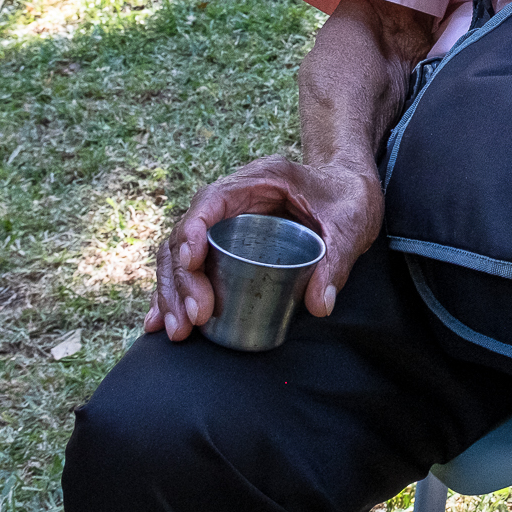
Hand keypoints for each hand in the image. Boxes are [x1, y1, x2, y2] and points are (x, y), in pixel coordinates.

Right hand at [145, 156, 381, 341]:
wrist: (351, 188)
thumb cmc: (349, 197)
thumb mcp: (351, 225)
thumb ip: (337, 261)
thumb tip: (320, 305)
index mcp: (259, 179)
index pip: (210, 201)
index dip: (193, 232)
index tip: (192, 264)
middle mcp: (233, 198)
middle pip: (188, 234)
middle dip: (181, 279)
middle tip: (192, 318)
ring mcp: (226, 221)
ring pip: (181, 253)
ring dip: (173, 292)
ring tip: (177, 331)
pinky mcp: (227, 242)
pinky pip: (191, 266)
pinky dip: (175, 293)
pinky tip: (160, 322)